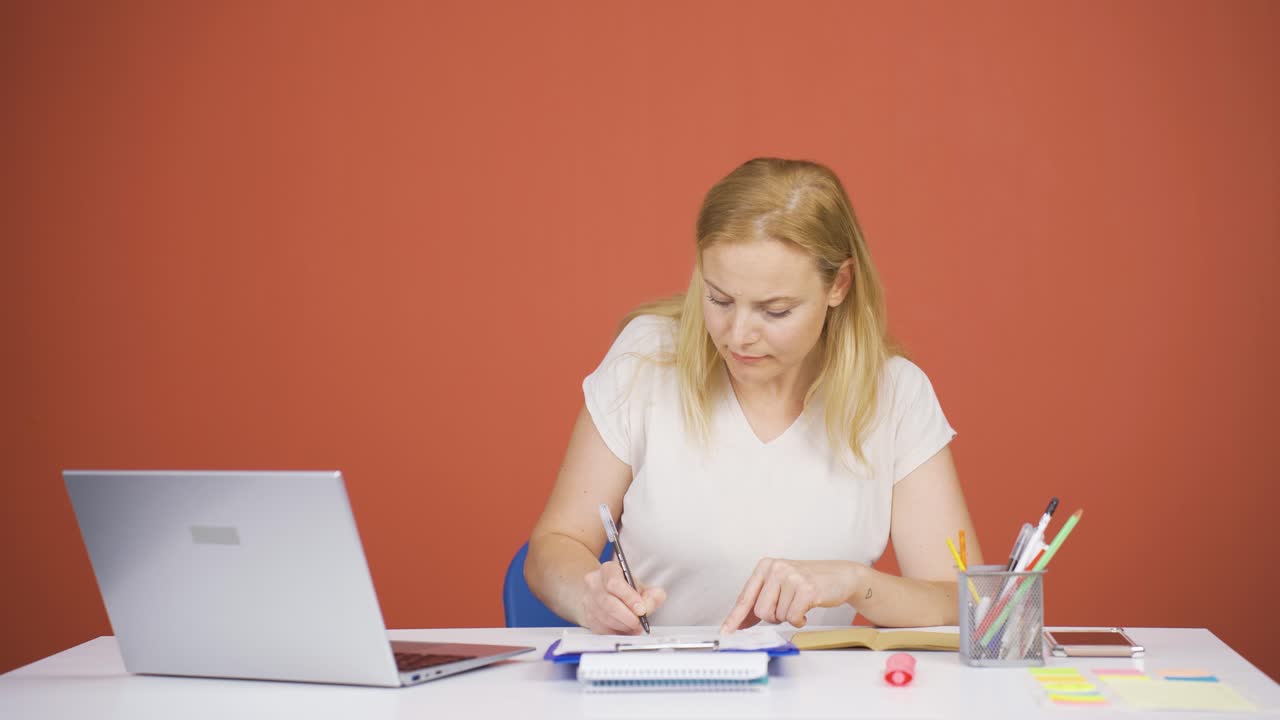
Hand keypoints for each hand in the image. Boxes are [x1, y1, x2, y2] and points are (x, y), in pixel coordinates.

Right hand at [581, 560, 666, 634]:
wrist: (606, 593)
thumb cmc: (624, 588)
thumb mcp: (641, 586)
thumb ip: (652, 593)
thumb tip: (654, 600)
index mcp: (608, 570)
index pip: (614, 583)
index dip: (629, 598)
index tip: (641, 609)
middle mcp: (594, 583)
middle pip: (608, 603)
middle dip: (627, 616)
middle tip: (639, 622)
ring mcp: (588, 600)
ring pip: (604, 618)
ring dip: (622, 626)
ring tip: (634, 627)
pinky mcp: (587, 616)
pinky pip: (601, 629)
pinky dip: (616, 632)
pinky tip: (626, 630)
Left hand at [720, 558, 860, 631]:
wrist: (840, 576)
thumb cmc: (808, 581)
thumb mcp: (780, 585)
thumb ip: (761, 600)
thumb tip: (740, 623)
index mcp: (765, 566)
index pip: (745, 597)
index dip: (735, 617)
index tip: (726, 632)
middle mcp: (776, 568)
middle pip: (761, 611)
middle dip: (773, 617)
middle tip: (787, 607)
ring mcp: (792, 578)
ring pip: (778, 616)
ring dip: (789, 616)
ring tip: (799, 603)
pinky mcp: (807, 589)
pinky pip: (793, 618)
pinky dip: (800, 619)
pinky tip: (807, 609)